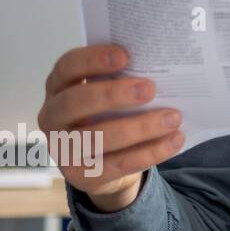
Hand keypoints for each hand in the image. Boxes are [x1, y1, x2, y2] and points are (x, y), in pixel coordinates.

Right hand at [38, 45, 184, 212]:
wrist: (104, 161)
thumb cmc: (110, 113)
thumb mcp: (110, 93)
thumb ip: (125, 78)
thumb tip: (165, 66)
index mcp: (59, 86)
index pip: (67, 67)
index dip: (92, 60)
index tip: (125, 56)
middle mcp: (53, 116)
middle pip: (74, 103)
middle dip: (112, 95)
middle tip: (150, 89)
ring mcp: (63, 148)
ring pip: (95, 138)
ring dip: (138, 128)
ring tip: (173, 118)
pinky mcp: (81, 174)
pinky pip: (117, 164)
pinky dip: (150, 152)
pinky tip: (174, 140)